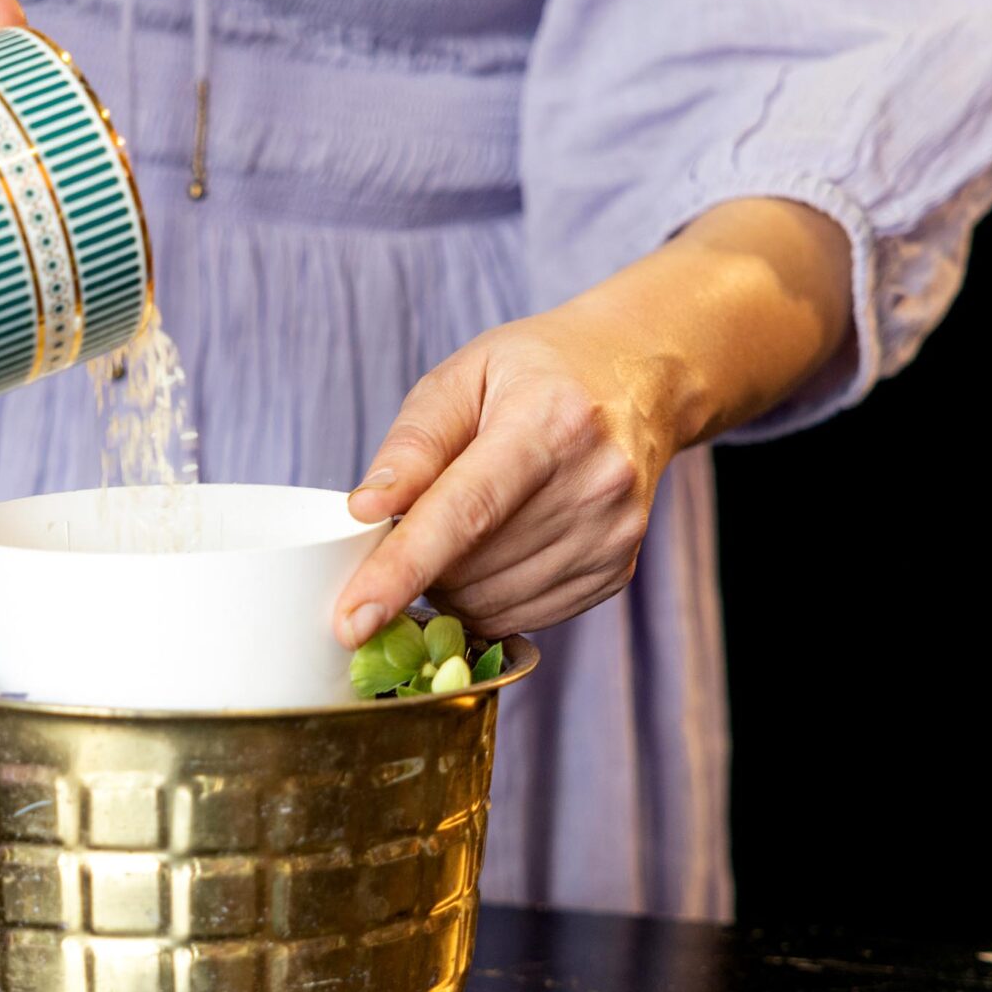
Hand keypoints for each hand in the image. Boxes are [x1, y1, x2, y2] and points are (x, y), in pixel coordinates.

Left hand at [334, 302, 685, 646]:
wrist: (640, 377)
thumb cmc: (537, 371)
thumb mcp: (464, 375)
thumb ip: (413, 444)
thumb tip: (364, 510)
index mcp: (550, 421)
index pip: (465, 513)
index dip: (402, 570)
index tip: (352, 619)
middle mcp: (594, 482)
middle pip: (472, 568)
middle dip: (419, 565)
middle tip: (412, 522)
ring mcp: (613, 533)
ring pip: (493, 603)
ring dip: (451, 586)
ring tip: (457, 531)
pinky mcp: (616, 569)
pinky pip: (524, 616)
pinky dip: (488, 598)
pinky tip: (492, 551)